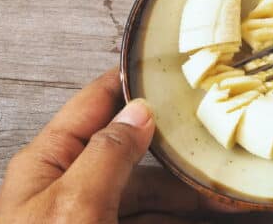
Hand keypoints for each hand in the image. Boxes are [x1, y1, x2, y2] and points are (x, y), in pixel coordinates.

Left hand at [0, 68, 225, 222]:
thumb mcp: (74, 205)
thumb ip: (107, 153)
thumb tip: (137, 111)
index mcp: (48, 162)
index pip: (93, 103)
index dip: (128, 80)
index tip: (166, 64)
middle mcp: (69, 184)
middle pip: (130, 150)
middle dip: (174, 149)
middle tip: (214, 138)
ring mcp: (90, 216)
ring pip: (146, 191)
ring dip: (185, 191)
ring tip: (224, 192)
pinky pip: (150, 221)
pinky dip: (176, 217)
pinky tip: (205, 215)